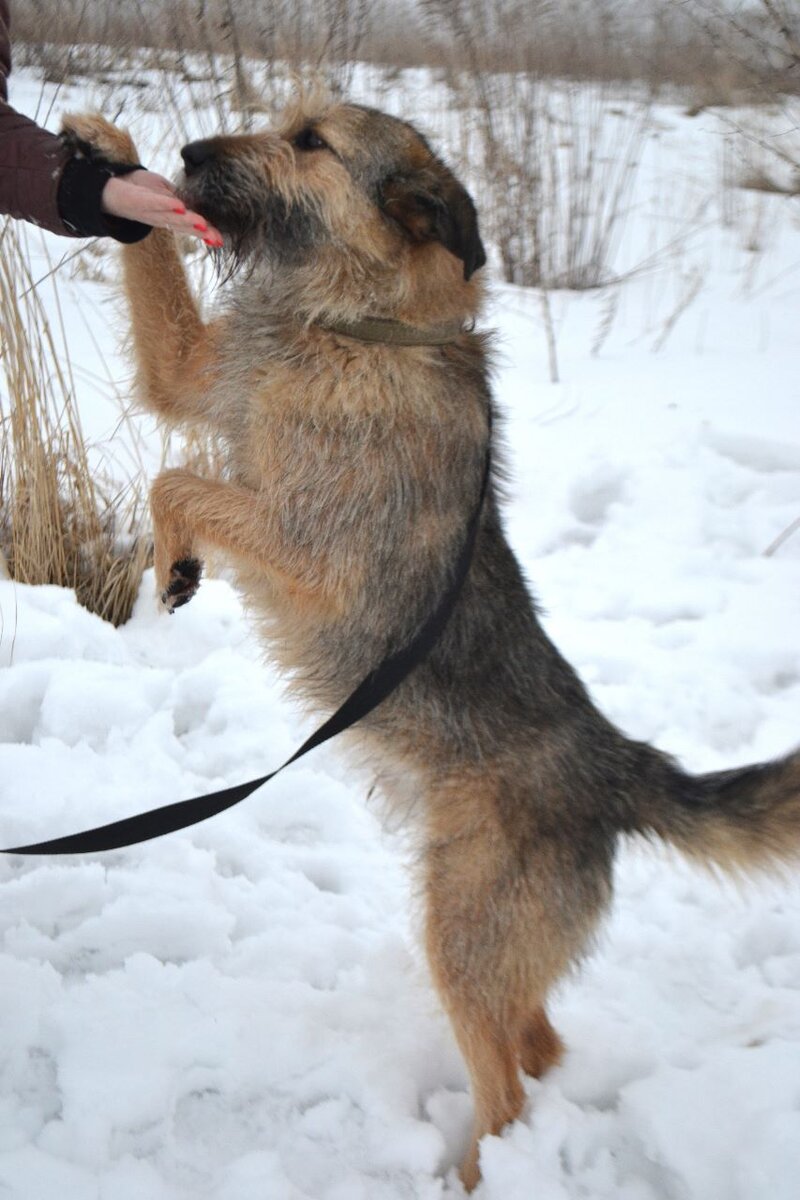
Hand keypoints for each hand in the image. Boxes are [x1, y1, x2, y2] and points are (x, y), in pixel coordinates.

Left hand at [101, 170, 222, 245]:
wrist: (108, 188)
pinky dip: (166, 205)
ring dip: (187, 221)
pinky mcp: (136, 202)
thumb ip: (181, 198)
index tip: (221, 241)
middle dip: (201, 232)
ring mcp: (148, 212)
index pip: (191, 226)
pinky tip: (179, 207)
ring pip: (171, 218)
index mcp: (169, 217)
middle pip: (183, 226)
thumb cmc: (140, 191)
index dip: (206, 233)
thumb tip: (200, 204)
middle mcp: (160, 219)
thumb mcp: (165, 192)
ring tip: (202, 224)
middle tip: (216, 238)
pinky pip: (153, 204)